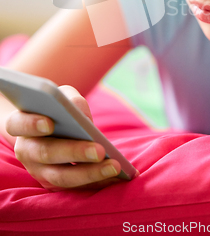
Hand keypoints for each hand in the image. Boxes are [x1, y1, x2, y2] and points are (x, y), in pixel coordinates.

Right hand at [6, 85, 121, 190]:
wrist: (51, 128)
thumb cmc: (58, 107)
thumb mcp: (63, 96)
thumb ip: (69, 99)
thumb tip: (81, 116)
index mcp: (20, 124)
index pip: (18, 124)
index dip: (31, 124)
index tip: (49, 123)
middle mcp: (26, 150)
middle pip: (46, 153)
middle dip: (74, 152)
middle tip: (99, 151)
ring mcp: (38, 170)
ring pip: (61, 177)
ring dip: (89, 173)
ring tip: (114, 166)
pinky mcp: (55, 184)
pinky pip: (76, 186)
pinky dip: (97, 182)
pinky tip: (118, 176)